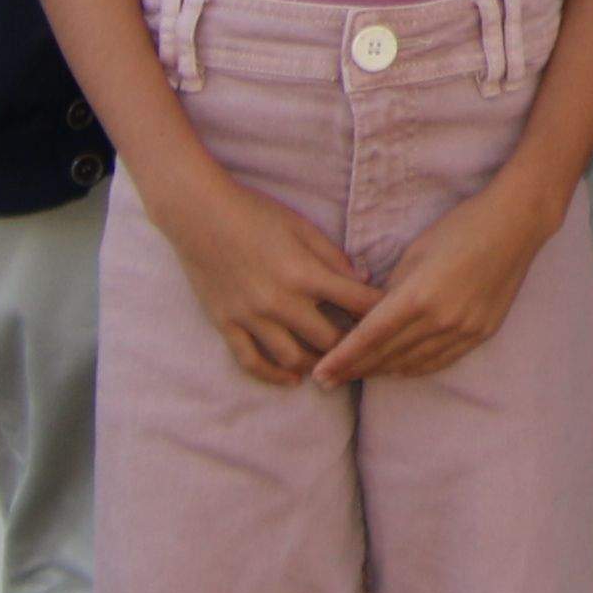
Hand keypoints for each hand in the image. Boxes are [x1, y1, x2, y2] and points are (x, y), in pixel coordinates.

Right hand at [165, 171, 380, 385]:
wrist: (199, 215)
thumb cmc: (255, 214)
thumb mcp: (302, 227)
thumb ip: (333, 256)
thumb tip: (364, 280)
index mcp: (304, 273)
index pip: (355, 302)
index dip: (378, 313)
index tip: (392, 318)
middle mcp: (280, 302)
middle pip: (328, 340)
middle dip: (351, 345)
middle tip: (365, 349)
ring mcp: (251, 317)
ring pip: (292, 358)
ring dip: (316, 365)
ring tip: (332, 365)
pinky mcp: (226, 325)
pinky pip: (251, 362)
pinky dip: (273, 375)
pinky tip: (292, 379)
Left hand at [314, 175, 561, 382]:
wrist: (515, 225)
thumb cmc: (461, 227)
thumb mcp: (416, 253)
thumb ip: (393, 290)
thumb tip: (372, 317)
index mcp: (419, 296)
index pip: (370, 337)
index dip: (342, 359)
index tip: (320, 374)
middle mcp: (441, 320)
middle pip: (387, 356)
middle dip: (355, 369)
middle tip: (328, 380)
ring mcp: (464, 330)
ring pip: (412, 364)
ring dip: (382, 371)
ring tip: (358, 375)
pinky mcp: (481, 333)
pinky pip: (439, 361)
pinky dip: (414, 368)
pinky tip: (398, 369)